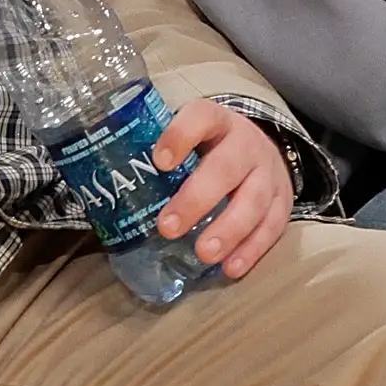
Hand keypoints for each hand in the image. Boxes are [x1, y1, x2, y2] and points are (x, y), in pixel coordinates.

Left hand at [151, 102, 293, 282]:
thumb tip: (103, 189)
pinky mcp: (283, 202)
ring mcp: (268, 173)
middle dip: (196, 199)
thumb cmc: (210, 149)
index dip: (180, 136)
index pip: (200, 117)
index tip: (160, 162)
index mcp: (216, 122)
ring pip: (253, 201)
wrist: (261, 151)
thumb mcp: (190, 140)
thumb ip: (156, 156)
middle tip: (168, 228)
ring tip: (203, 254)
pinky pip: (272, 227)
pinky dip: (252, 250)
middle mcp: (246, 144)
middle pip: (226, 168)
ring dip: (228, 230)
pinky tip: (230, 268)